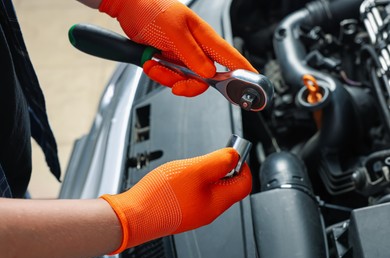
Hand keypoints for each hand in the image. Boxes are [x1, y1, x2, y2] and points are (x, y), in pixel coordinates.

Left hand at [99, 0, 256, 96]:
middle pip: (206, 79)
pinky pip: (171, 78)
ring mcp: (184, 56)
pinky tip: (152, 63)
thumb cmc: (153, 8)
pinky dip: (160, 75)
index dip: (244, 73)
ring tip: (155, 64)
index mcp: (205, 38)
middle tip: (177, 85)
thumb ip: (192, 53)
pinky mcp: (171, 61)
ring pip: (186, 81)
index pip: (231, 58)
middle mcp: (197, 49)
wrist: (129, 8)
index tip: (254, 86)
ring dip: (169, 78)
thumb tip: (208, 73)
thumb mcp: (174, 30)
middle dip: (189, 85)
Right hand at [101, 148, 251, 253]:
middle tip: (214, 156)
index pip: (244, 184)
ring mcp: (195, 213)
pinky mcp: (182, 212)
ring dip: (209, 174)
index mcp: (217, 202)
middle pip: (228, 187)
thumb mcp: (195, 170)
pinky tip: (182, 176)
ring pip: (211, 190)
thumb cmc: (161, 196)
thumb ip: (218, 161)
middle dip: (224, 168)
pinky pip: (197, 195)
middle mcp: (209, 211)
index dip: (243, 165)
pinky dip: (195, 182)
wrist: (134, 216)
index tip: (234, 153)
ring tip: (195, 165)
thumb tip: (235, 156)